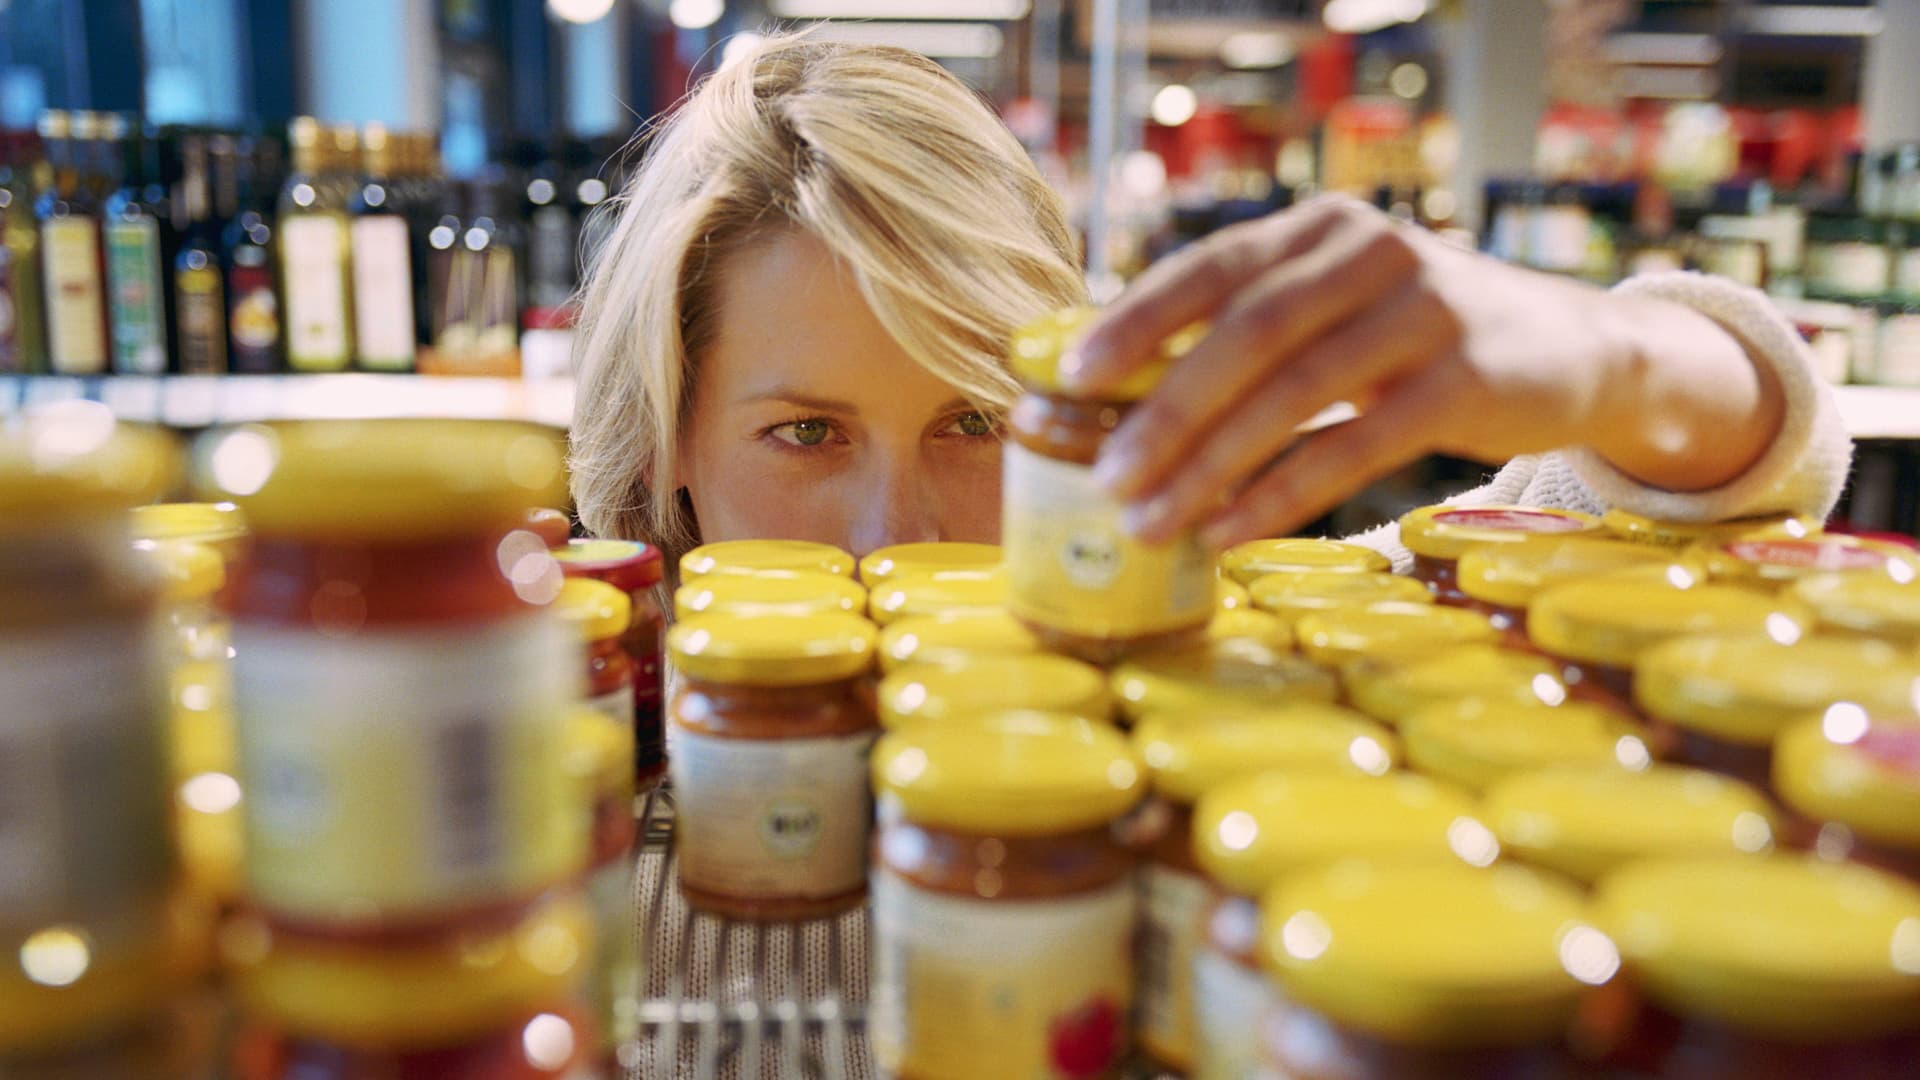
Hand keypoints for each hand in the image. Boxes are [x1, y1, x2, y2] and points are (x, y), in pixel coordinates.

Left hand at [1062, 196, 1783, 548]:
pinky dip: (1281, 494)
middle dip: (1164, 410)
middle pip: (1246, 333)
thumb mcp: (1339, 310)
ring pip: (1292, 392)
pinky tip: (1229, 533)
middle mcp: (1372, 252)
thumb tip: (1119, 394)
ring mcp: (1425, 311)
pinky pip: (1353, 446)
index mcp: (1322, 228)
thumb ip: (1252, 332)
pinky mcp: (1466, 380)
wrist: (1575, 351)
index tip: (1071, 373)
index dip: (1136, 319)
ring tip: (1148, 520)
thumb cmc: (1418, 340)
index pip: (1213, 266)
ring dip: (1208, 464)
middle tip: (1103, 473)